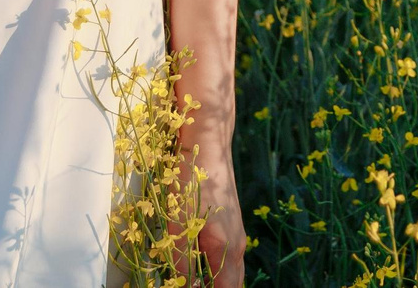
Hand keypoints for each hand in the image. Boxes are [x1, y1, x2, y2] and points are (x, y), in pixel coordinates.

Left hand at [169, 149, 245, 286]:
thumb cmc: (194, 182)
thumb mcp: (180, 223)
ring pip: (231, 271)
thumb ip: (181, 259)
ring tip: (197, 282)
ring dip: (217, 281)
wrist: (209, 144)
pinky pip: (228, 257)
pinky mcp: (230, 223)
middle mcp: (237, 245)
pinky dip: (217, 269)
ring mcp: (236, 233)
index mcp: (226, 249)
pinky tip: (200, 265)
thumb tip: (183, 286)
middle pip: (233, 284)